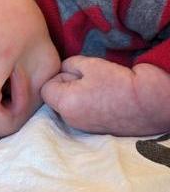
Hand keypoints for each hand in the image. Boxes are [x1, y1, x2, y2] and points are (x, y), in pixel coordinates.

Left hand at [41, 56, 156, 135]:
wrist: (147, 103)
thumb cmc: (117, 82)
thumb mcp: (89, 64)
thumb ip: (68, 65)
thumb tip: (62, 70)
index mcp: (64, 104)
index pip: (45, 88)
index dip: (58, 77)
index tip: (75, 74)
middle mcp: (69, 119)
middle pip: (56, 98)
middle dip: (66, 86)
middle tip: (88, 80)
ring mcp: (80, 127)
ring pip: (68, 106)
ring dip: (76, 95)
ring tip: (97, 89)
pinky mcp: (92, 129)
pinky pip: (80, 113)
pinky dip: (85, 105)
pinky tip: (102, 99)